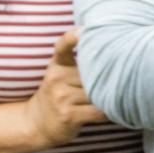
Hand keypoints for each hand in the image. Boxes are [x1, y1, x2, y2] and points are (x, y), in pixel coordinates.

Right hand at [19, 35, 110, 150]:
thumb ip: (81, 61)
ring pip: (99, 93)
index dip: (72, 37)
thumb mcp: (62, 73)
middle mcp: (57, 78)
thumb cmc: (59, 94)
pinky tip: (107, 112)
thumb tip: (115, 49)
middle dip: (107, 80)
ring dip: (108, 98)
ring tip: (106, 100)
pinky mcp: (68, 115)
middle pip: (95, 74)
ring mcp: (61, 97)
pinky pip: (99, 111)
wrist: (37, 123)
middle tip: (116, 81)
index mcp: (57, 64)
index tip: (83, 30)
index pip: (63, 45)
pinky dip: (109, 112)